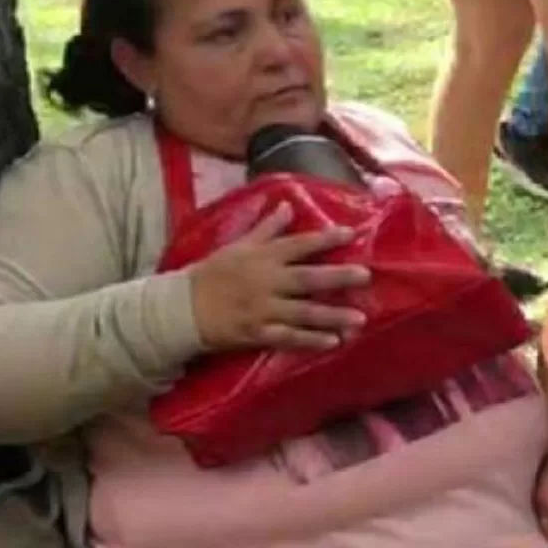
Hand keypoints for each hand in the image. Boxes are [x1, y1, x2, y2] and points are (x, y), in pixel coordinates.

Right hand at [188, 201, 369, 350]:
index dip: (325, 238)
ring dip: (332, 315)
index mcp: (262, 257)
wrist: (182, 307)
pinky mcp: (256, 333)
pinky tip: (332, 342)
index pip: (298, 244)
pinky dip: (310, 341)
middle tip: (366, 276)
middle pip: (307, 278)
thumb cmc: (211, 274)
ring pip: (303, 313)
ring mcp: (262, 309)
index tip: (352, 234)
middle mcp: (266, 281)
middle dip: (337, 277)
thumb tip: (288, 205)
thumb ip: (266, 229)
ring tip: (359, 319)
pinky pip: (288, 338)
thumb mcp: (237, 245)